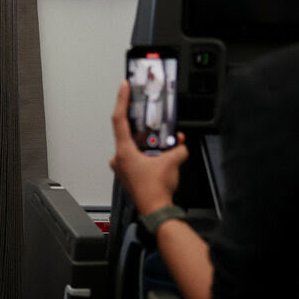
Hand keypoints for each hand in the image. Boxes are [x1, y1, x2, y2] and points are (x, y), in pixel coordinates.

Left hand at [108, 80, 187, 215]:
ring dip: (148, 141)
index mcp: (124, 152)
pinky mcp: (129, 174)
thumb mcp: (172, 162)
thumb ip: (177, 148)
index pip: (119, 119)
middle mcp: (119, 158)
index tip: (123, 87)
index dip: (121, 100)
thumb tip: (179, 143)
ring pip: (134, 146)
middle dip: (143, 124)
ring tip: (163, 140)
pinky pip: (137, 157)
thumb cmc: (156, 191)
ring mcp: (123, 167)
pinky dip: (148, 153)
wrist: (156, 211)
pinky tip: (162, 154)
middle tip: (150, 114)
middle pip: (128, 132)